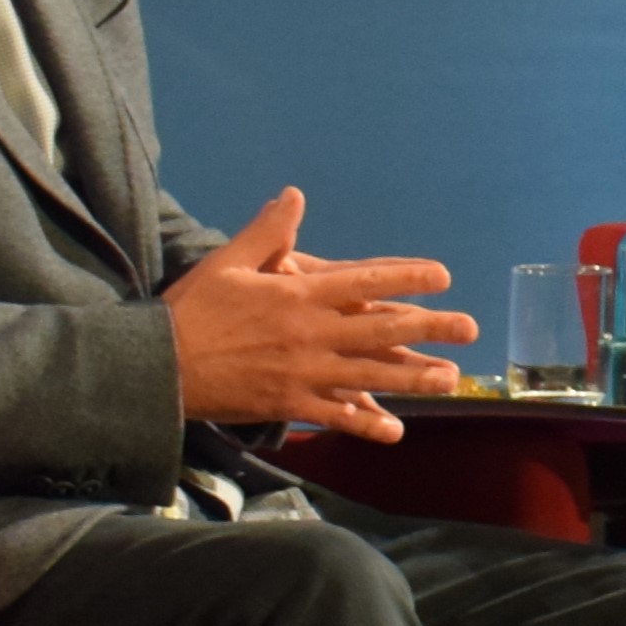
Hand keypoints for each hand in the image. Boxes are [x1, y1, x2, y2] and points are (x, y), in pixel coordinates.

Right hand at [168, 189, 465, 439]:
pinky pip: (335, 415)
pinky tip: (395, 430)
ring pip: (369, 374)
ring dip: (414, 377)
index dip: (406, 276)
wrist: (157, 365)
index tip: (441, 276)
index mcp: (298, 294)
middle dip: (429, 327)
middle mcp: (310, 331)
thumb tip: (293, 195)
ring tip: (451, 377)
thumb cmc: (191, 311)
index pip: (365, 280)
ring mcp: (303, 371)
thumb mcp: (228, 262)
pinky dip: (365, 422)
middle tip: (469, 326)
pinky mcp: (288, 403)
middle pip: (381, 327)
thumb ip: (268, 232)